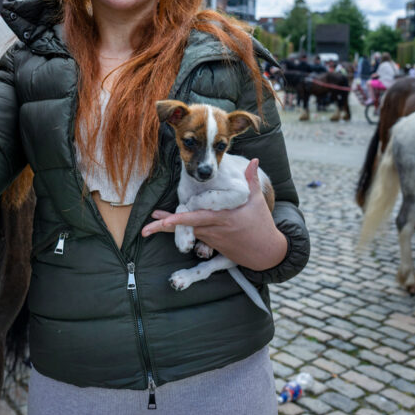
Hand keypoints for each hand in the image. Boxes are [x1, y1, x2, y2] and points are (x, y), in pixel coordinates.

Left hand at [141, 159, 286, 270]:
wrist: (266, 254)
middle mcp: (215, 229)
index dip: (182, 219)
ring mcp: (212, 238)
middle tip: (148, 227)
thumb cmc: (262, 225)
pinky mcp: (212, 244)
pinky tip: (164, 227)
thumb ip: (252, 180)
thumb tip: (254, 160)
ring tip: (148, 227)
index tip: (166, 219)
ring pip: (186, 233)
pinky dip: (179, 233)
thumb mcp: (257, 202)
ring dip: (168, 230)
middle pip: (187, 228)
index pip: (199, 218)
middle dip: (167, 227)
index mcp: (225, 217)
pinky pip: (193, 237)